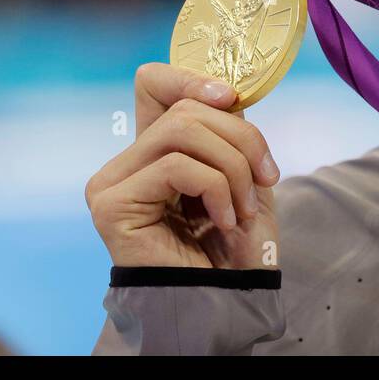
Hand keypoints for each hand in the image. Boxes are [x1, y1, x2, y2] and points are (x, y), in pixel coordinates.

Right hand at [86, 63, 280, 268]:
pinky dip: (216, 187)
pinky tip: (225, 219)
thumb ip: (226, 127)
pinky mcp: (112, 206)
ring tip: (246, 205)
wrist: (229, 301)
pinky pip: (176, 166)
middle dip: (240, 137)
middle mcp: (124, 163)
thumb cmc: (236, 244)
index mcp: (152, 150)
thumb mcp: (242, 170)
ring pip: (182, 131)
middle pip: (183, 108)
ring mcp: (112, 184)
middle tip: (266, 177)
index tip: (232, 98)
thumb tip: (228, 88)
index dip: (191, 78)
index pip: (152, 82)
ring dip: (234, 165)